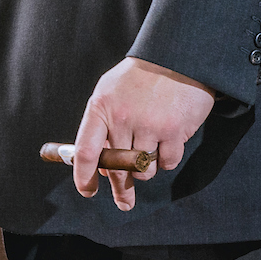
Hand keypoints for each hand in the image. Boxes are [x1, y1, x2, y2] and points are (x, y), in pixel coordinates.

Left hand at [71, 56, 214, 210]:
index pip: (85, 152)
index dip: (83, 177)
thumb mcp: (110, 92)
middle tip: (124, 202)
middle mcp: (123, 118)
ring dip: (146, 168)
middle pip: (117, 168)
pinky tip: (169, 140)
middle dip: (120, 190)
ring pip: (143, 170)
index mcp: (101, 108)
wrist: (177, 56)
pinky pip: (167, 163)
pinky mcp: (175, 131)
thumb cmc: (139, 77)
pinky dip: (167, 158)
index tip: (87, 191)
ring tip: (151, 148)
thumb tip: (100, 166)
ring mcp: (150, 125)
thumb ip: (101, 126)